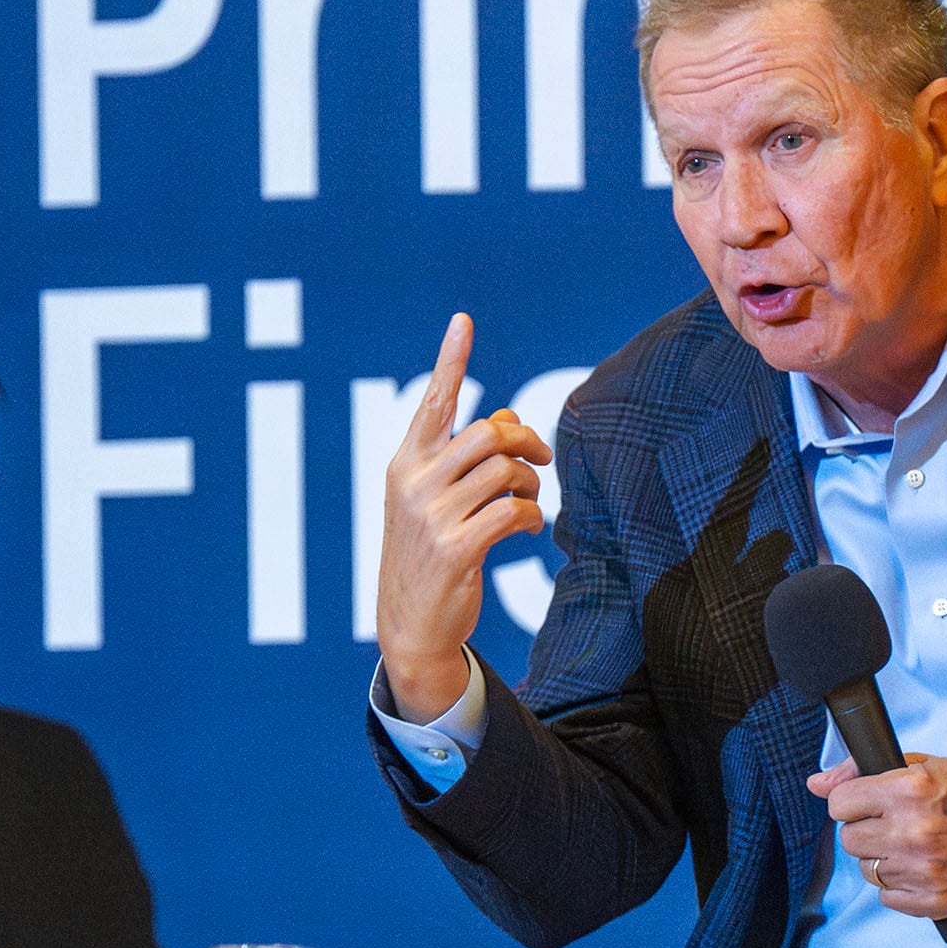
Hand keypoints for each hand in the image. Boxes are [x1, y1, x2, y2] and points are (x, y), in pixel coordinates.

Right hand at [375, 313, 551, 721]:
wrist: (409, 626)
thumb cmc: (430, 555)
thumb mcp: (435, 501)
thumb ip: (466, 460)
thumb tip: (511, 419)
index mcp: (406, 463)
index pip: (433, 401)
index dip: (451, 360)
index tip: (463, 321)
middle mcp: (414, 482)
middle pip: (490, 434)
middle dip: (527, 443)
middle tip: (540, 463)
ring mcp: (432, 516)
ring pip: (506, 472)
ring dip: (531, 486)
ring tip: (529, 503)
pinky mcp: (456, 548)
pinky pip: (514, 513)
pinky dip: (532, 518)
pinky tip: (527, 530)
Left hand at [808, 756, 946, 918]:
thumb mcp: (932, 766)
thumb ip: (869, 772)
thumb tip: (819, 783)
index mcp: (911, 790)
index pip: (841, 804)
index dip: (853, 803)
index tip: (867, 805)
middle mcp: (912, 831)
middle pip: (850, 839)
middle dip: (869, 830)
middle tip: (898, 824)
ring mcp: (921, 870)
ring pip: (868, 870)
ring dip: (886, 859)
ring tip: (918, 846)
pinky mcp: (932, 902)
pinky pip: (888, 898)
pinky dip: (902, 886)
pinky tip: (927, 867)